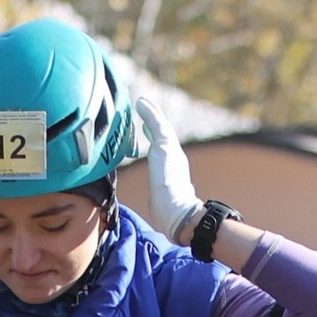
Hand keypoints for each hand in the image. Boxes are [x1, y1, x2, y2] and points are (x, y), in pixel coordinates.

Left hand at [136, 96, 199, 243]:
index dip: (157, 140)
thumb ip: (160, 201)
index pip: (164, 151)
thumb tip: (159, 212)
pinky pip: (155, 124)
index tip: (148, 132)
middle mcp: (175, 157)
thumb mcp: (162, 203)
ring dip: (152, 113)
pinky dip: (149, 113)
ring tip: (142, 103)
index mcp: (174, 170)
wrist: (176, 211)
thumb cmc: (169, 213)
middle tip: (147, 111)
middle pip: (164, 135)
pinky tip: (140, 103)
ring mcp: (171, 150)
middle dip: (156, 122)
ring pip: (160, 126)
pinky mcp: (165, 145)